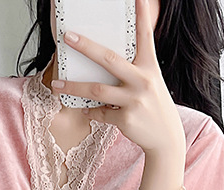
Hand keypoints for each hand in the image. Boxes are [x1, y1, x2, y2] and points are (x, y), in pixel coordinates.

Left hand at [51, 0, 184, 161]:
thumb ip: (132, 72)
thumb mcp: (150, 83)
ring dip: (73, 88)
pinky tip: (87, 110)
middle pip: (109, 60)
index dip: (142, 16)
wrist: (166, 139)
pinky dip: (91, 112)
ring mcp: (134, 100)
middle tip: (68, 37)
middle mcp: (143, 81)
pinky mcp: (126, 119)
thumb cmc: (154, 107)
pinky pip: (101, 113)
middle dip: (86, 47)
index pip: (145, 37)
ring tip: (56, 85)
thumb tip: (103, 64)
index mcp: (149, 68)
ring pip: (96, 90)